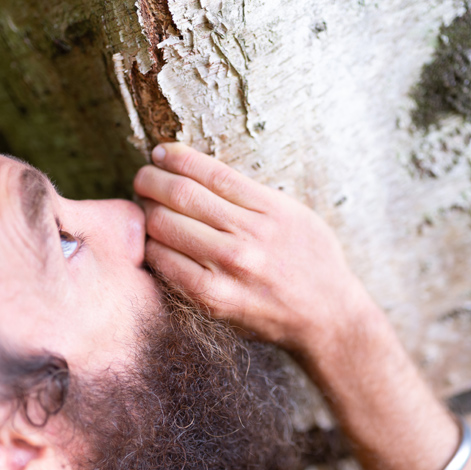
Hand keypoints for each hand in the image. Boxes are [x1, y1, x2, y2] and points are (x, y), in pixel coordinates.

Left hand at [133, 143, 368, 358]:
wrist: (327, 316)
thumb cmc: (309, 259)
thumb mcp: (291, 213)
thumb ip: (249, 194)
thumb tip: (196, 171)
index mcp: (268, 209)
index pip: (208, 172)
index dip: (175, 157)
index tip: (160, 153)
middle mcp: (247, 236)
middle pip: (179, 195)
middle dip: (150, 180)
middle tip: (143, 179)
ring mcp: (228, 269)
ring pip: (165, 226)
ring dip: (145, 212)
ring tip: (144, 209)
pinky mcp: (213, 299)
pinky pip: (165, 264)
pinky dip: (151, 248)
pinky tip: (153, 242)